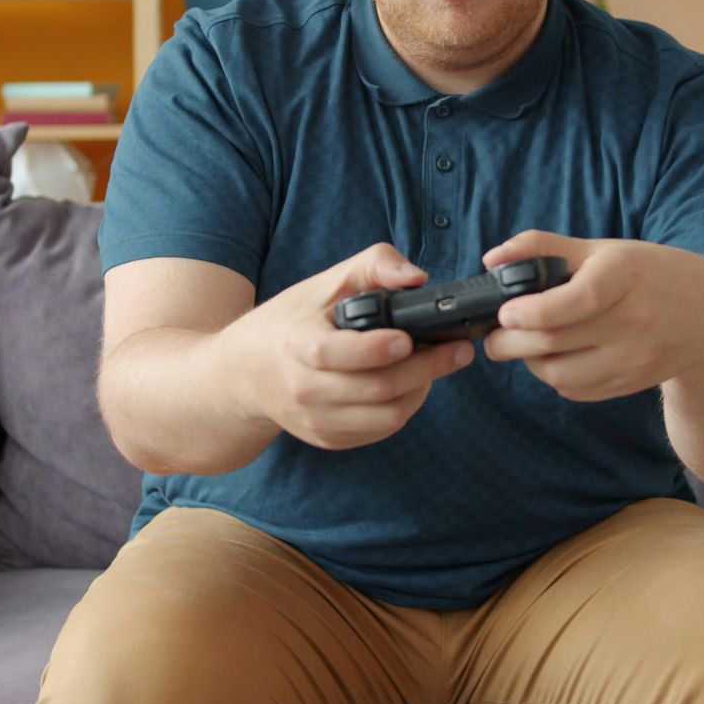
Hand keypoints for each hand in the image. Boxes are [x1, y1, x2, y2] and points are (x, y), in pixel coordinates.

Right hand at [221, 243, 473, 450]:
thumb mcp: (325, 282)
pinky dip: (405, 406)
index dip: (375, 350)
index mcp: (296, 345)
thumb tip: (417, 278)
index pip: (335, 354)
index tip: (407, 338)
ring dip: (422, 390)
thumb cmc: (291, 321)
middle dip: (426, 369)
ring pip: (386, 417)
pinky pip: (380, 430)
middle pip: (376, 389)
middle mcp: (303, 390)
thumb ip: (374, 265)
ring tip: (440, 364)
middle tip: (459, 349)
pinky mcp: (329, 438)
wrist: (243, 374)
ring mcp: (316, 420)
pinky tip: (415, 383)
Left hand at [481, 231, 703, 401]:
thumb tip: (491, 259)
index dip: (533, 310)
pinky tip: (555, 356)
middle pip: (554, 341)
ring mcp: (634, 358)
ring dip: (528, 362)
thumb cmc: (645, 275)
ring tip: (524, 343)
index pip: (577, 299)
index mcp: (624, 275)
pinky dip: (553, 376)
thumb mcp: (601, 250)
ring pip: (559, 373)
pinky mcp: (629, 384)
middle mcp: (634, 320)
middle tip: (494, 333)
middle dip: (508, 341)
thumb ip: (542, 248)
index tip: (504, 312)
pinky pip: (575, 390)